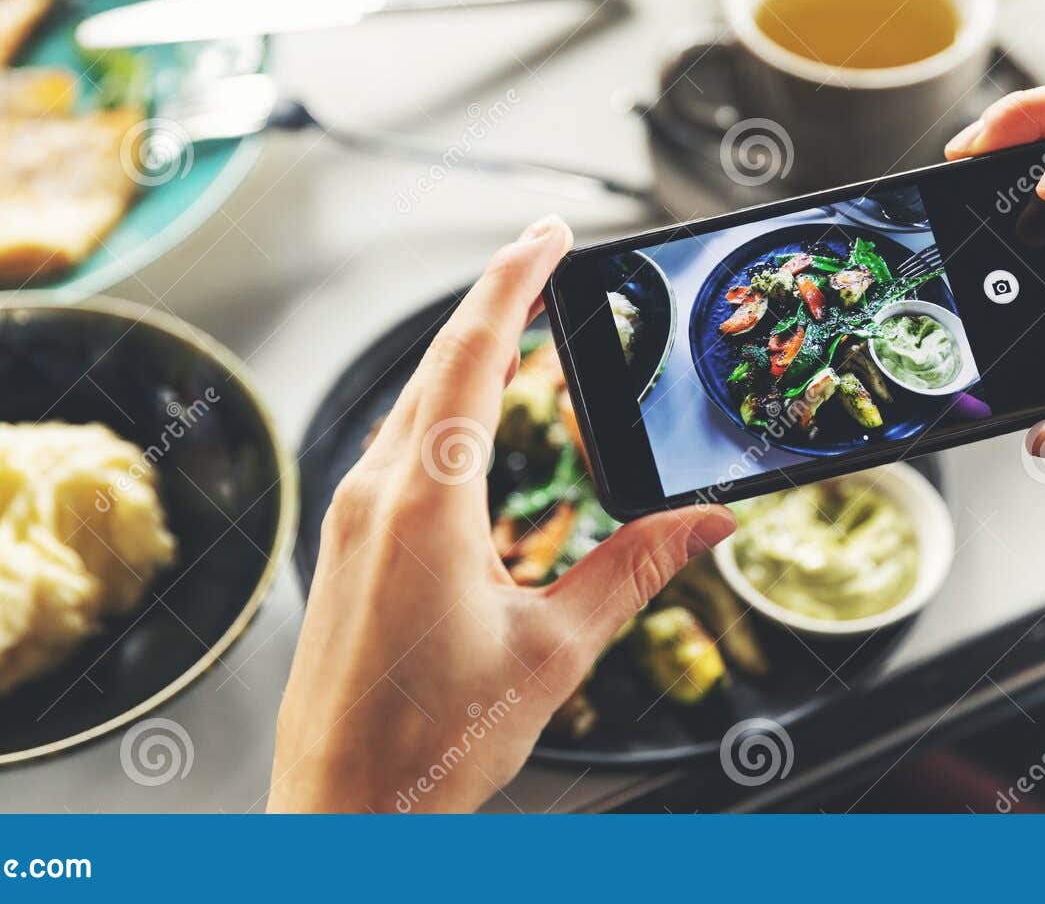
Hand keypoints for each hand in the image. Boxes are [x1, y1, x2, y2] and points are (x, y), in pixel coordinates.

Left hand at [269, 216, 734, 812]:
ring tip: (521, 324)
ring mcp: (349, 517)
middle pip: (437, 361)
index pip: (474, 354)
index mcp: (426, 503)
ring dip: (465, 352)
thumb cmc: (429, 744)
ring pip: (411, 401)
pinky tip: (469, 420)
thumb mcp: (554, 652)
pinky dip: (440, 406)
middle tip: (546, 253)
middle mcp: (375, 493)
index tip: (549, 232)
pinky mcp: (343, 543)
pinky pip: (395, 445)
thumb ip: (633, 571)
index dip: (516, 280)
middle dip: (496, 298)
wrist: (339, 812)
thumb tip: (705, 523)